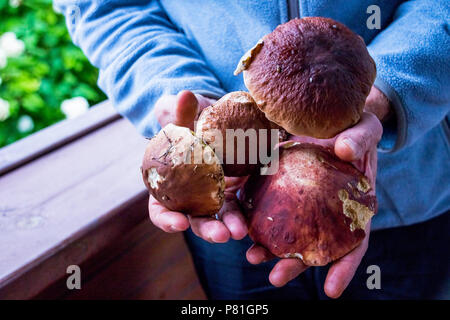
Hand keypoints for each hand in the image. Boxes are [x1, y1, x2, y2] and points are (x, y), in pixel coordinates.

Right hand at [149, 90, 247, 241]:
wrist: (211, 119)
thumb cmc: (188, 119)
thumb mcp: (180, 113)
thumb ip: (177, 111)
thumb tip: (183, 96)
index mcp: (168, 183)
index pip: (160, 209)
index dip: (166, 219)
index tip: (179, 223)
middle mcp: (189, 196)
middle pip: (194, 220)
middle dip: (207, 229)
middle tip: (221, 235)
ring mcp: (212, 196)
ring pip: (219, 217)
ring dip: (229, 226)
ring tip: (241, 232)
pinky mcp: (234, 191)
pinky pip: (239, 205)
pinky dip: (246, 212)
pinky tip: (256, 217)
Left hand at [247, 87, 387, 297]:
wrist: (333, 118)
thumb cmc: (355, 128)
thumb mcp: (365, 128)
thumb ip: (360, 138)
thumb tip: (346, 150)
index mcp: (354, 206)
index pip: (354, 242)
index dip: (345, 267)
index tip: (332, 292)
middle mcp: (328, 212)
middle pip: (314, 245)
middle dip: (295, 265)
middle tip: (275, 276)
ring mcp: (304, 202)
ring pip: (288, 231)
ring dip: (270, 248)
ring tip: (251, 256)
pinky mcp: (283, 186)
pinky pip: (269, 204)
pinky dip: (256, 216)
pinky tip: (240, 223)